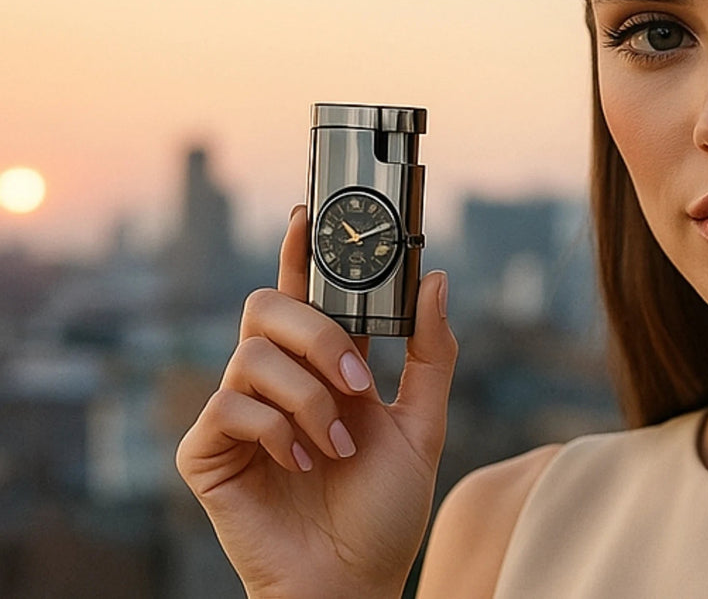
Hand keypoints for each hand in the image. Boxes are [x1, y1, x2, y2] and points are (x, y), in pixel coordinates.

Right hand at [175, 205, 457, 598]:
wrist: (353, 581)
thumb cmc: (383, 511)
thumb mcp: (424, 425)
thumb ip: (431, 353)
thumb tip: (434, 279)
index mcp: (322, 366)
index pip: (304, 292)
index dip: (299, 249)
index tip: (309, 211)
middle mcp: (275, 381)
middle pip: (267, 305)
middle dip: (317, 332)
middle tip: (357, 378)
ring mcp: (238, 414)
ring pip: (253, 354)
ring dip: (309, 396)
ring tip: (338, 445)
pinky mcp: (207, 452)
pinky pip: (231, 406)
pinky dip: (279, 431)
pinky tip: (303, 463)